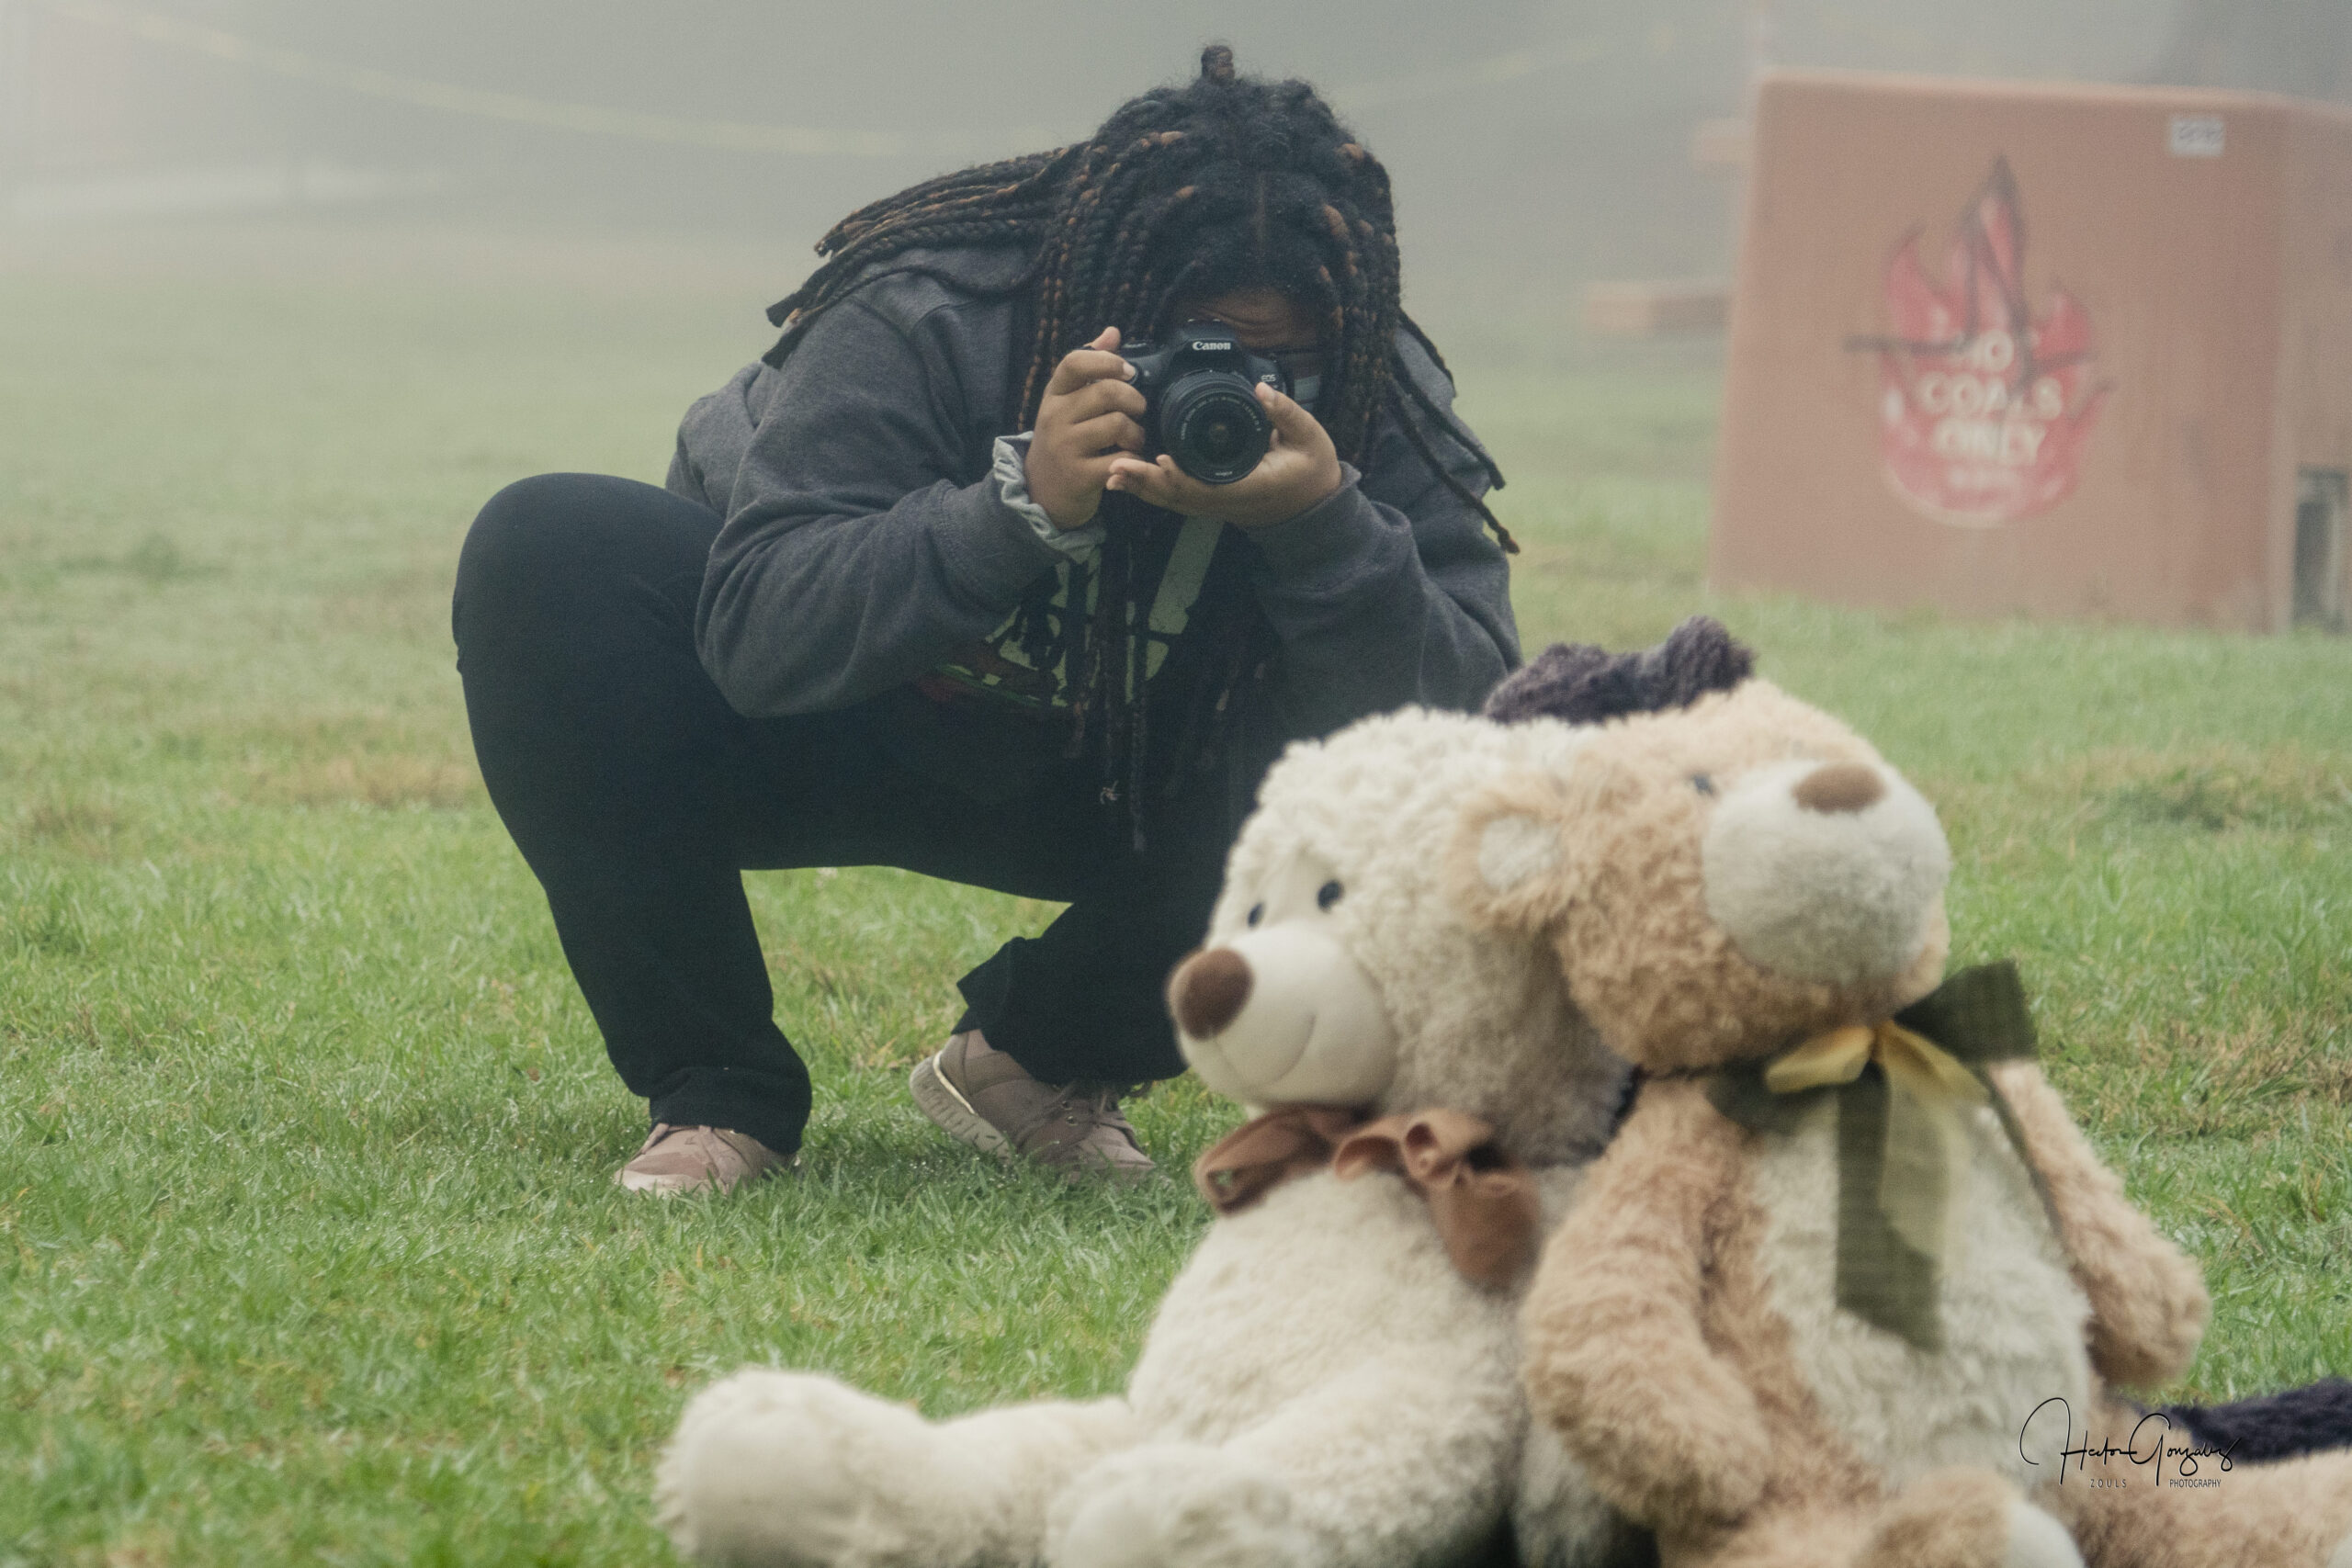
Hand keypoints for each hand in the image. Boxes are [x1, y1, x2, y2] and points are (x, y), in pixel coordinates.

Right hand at [1026, 327, 1146, 529]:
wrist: (1040, 493)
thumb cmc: (1062, 440)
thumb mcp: (1067, 402)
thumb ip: (1090, 366)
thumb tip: (1113, 332)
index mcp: (1054, 394)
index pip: (1074, 362)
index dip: (1107, 361)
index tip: (1128, 371)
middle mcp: (1055, 417)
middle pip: (1106, 392)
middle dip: (1134, 400)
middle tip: (1139, 411)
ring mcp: (1065, 447)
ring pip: (1117, 425)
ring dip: (1137, 433)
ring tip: (1135, 439)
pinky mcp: (1079, 475)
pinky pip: (1121, 458)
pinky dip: (1134, 459)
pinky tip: (1130, 460)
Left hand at [1105, 383, 1342, 528]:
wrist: (1315, 508)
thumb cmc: (1312, 471)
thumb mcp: (1310, 438)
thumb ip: (1286, 413)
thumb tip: (1261, 390)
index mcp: (1247, 486)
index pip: (1205, 486)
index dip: (1179, 476)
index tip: (1158, 460)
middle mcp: (1225, 500)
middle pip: (1178, 496)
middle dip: (1146, 482)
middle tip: (1116, 466)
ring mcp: (1215, 504)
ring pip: (1172, 500)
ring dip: (1142, 488)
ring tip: (1112, 472)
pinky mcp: (1210, 500)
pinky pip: (1176, 498)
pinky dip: (1152, 489)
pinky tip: (1130, 478)